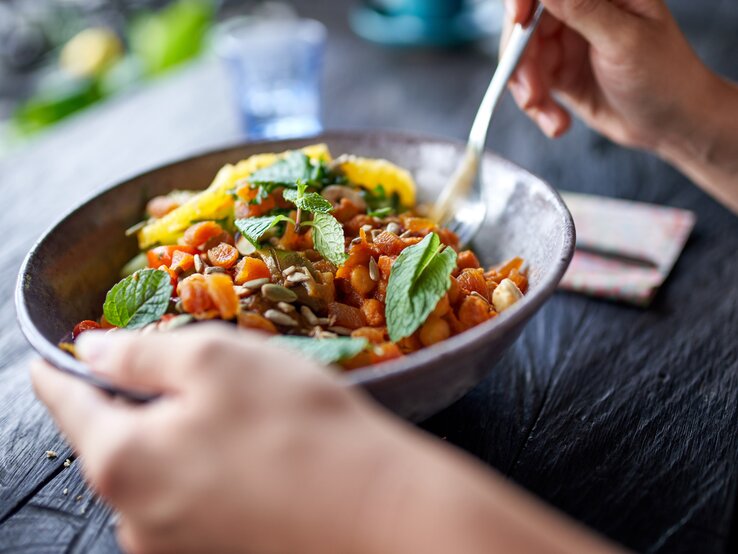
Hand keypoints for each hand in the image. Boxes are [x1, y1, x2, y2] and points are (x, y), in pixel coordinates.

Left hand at [32, 325, 623, 553]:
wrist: (381, 513)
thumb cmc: (299, 426)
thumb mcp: (217, 360)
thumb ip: (142, 353)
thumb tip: (93, 351)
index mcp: (123, 459)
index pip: (68, 404)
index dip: (62, 371)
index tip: (53, 357)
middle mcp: (135, 518)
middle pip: (119, 441)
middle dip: (143, 402)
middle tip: (196, 374)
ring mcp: (177, 546)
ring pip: (161, 472)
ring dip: (186, 437)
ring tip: (246, 415)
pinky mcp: (219, 553)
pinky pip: (195, 500)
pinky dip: (213, 469)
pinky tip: (262, 453)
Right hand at [504, 0, 737, 212]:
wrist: (672, 123)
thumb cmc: (664, 76)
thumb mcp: (623, 40)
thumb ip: (582, 9)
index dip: (522, 1)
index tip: (519, 23)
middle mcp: (580, 9)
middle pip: (524, 24)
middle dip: (522, 62)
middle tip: (532, 94)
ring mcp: (567, 40)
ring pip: (521, 57)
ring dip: (529, 91)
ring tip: (551, 118)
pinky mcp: (559, 70)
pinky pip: (529, 83)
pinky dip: (537, 106)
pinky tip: (557, 122)